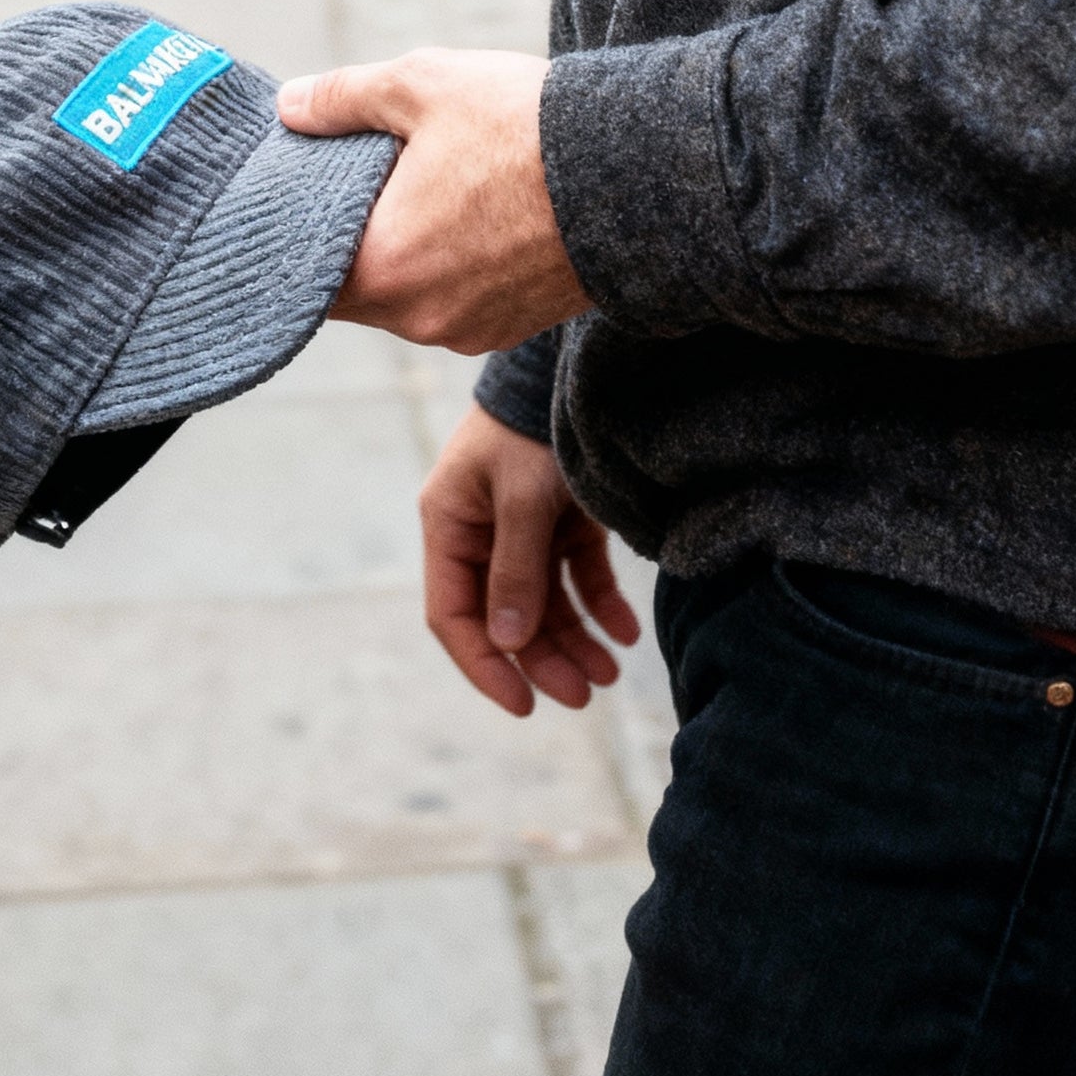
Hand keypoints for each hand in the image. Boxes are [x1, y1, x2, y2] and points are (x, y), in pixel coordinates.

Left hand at [278, 45, 586, 350]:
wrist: (640, 172)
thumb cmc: (525, 127)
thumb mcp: (422, 85)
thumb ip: (341, 98)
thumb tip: (289, 106)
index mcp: (383, 269)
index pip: (302, 274)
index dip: (295, 232)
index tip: (300, 194)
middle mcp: (419, 319)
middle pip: (353, 288)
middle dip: (352, 236)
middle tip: (363, 177)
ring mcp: (468, 332)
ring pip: (406, 295)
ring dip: (406, 252)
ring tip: (429, 189)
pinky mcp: (511, 330)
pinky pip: (454, 302)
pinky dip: (450, 267)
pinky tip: (473, 215)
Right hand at [422, 403, 638, 717]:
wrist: (570, 370)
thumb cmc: (532, 427)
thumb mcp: (522, 497)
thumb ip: (516, 569)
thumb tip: (510, 643)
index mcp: (450, 526)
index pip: (454, 615)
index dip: (484, 664)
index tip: (524, 705)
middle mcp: (481, 534)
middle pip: (507, 618)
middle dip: (543, 660)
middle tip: (586, 696)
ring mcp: (522, 529)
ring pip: (544, 604)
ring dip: (575, 640)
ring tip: (611, 673)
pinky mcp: (562, 520)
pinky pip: (578, 577)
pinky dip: (600, 605)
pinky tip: (626, 632)